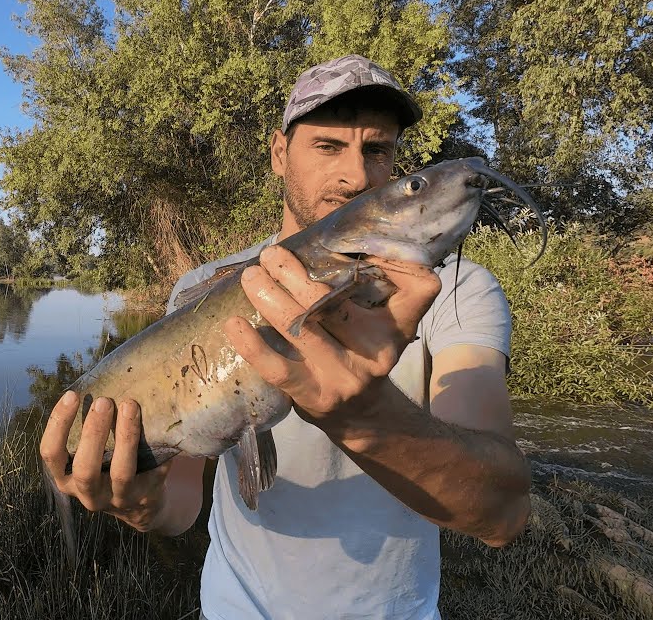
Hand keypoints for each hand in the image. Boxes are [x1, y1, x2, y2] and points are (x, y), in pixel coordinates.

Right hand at [39, 391, 171, 531]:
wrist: (138, 503)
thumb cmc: (107, 463)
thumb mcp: (90, 452)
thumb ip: (89, 428)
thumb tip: (100, 380)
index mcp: (66, 477)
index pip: (51, 453)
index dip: (58, 423)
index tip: (72, 395)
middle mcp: (87, 494)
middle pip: (84, 469)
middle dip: (93, 433)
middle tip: (104, 402)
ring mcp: (116, 499)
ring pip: (120, 473)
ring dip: (125, 437)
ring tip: (130, 406)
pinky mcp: (144, 498)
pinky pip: (152, 472)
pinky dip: (157, 449)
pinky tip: (161, 428)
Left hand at [222, 245, 440, 427]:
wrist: (360, 415)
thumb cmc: (358, 350)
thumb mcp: (379, 321)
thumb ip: (366, 284)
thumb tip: (322, 237)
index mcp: (397, 325)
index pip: (419, 288)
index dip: (397, 262)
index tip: (348, 241)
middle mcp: (376, 350)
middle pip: (332, 302)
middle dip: (293, 273)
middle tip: (270, 254)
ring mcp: (345, 376)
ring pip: (302, 327)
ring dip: (268, 296)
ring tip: (251, 276)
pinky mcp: (316, 397)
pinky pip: (278, 368)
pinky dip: (252, 344)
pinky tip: (233, 323)